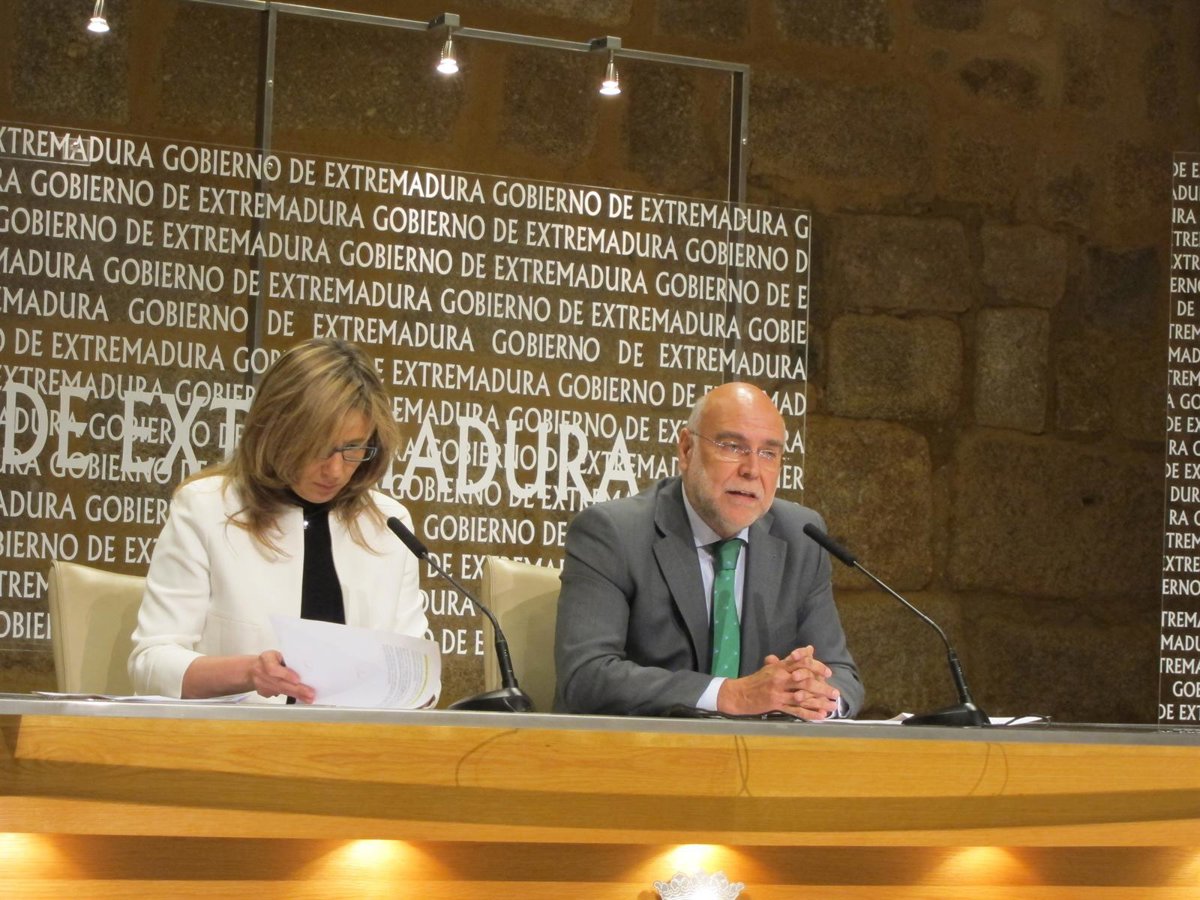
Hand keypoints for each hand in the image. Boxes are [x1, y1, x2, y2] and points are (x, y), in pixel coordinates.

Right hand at [249, 650, 314, 702]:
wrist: (253, 669)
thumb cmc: (270, 660)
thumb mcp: (278, 654)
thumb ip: (289, 659)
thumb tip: (305, 667)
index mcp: (266, 659)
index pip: (273, 668)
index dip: (285, 675)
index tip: (297, 680)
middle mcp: (261, 672)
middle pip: (279, 683)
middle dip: (297, 689)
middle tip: (309, 693)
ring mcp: (261, 684)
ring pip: (281, 691)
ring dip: (296, 695)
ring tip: (308, 698)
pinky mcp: (264, 692)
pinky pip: (279, 695)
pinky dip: (291, 696)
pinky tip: (301, 698)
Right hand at [716, 646, 839, 718]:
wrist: (739, 693)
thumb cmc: (757, 680)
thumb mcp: (772, 666)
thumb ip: (792, 659)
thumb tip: (809, 649)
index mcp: (780, 666)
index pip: (802, 663)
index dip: (817, 667)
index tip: (828, 673)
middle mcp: (780, 678)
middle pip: (805, 681)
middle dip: (823, 688)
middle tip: (835, 693)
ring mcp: (778, 692)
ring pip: (803, 697)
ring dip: (820, 703)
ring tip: (832, 706)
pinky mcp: (776, 705)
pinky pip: (796, 710)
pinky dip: (809, 714)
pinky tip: (820, 716)